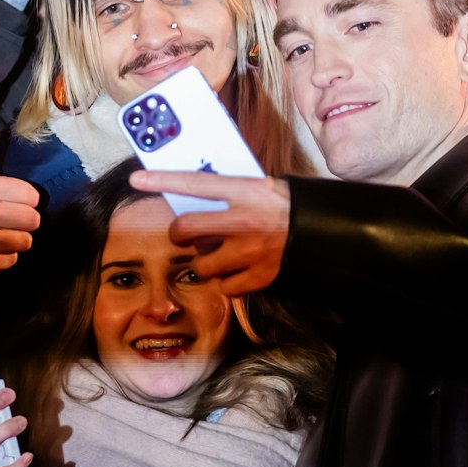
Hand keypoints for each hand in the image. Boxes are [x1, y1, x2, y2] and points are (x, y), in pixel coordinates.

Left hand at [130, 171, 289, 295]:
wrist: (330, 234)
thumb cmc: (294, 207)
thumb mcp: (265, 188)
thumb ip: (234, 193)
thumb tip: (201, 200)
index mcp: (246, 191)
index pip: (194, 183)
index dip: (162, 181)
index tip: (138, 179)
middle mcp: (243, 221)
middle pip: (185, 230)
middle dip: (179, 235)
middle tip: (185, 236)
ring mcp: (250, 252)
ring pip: (201, 265)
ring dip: (206, 263)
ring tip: (224, 256)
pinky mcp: (259, 277)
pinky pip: (225, 287)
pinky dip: (228, 282)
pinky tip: (240, 271)